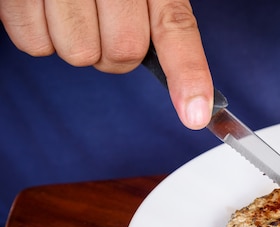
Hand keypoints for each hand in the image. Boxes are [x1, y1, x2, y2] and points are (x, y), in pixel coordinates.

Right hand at [0, 0, 213, 129]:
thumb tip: (187, 89)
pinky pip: (35, 44)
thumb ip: (161, 21)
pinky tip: (42, 7)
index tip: (196, 114)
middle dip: (113, 52)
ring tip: (68, 7)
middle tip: (101, 22)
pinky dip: (38, 35)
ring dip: (74, 43)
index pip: (175, 28)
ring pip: (79, 54)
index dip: (188, 74)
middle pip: (123, 53)